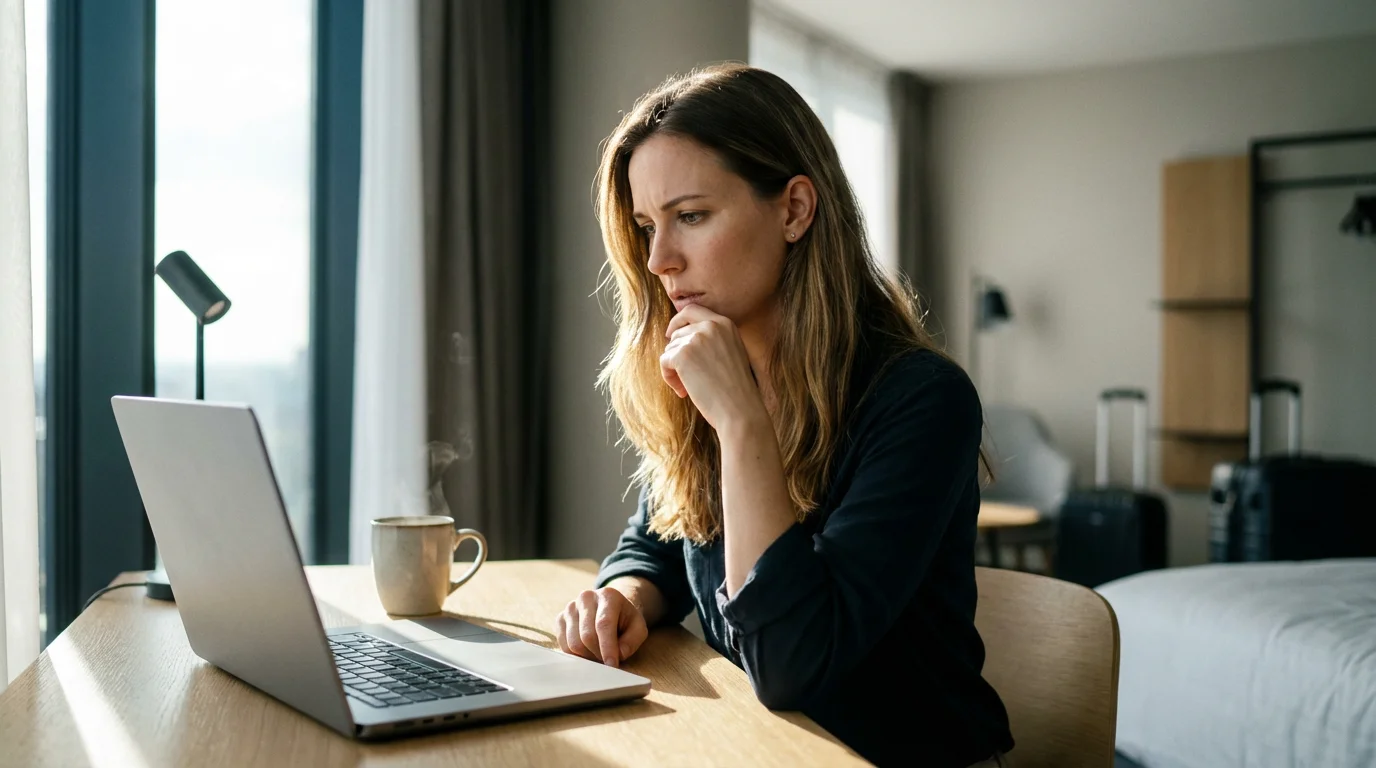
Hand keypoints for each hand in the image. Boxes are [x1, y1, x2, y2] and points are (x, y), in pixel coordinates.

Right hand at [554, 587, 647, 667]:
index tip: (612, 665)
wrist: (610, 607)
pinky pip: (563, 645)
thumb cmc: (625, 620)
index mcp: (608, 596)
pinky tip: (587, 650)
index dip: (607, 647)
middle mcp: (586, 598)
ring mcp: (570, 607)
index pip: (604, 624)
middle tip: (608, 659)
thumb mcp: (638, 628)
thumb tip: (619, 654)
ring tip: (599, 652)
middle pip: (587, 636)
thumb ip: (632, 641)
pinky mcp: (560, 618)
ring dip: (588, 656)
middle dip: (598, 654)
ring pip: (573, 643)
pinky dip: (576, 654)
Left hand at [661, 304, 766, 430]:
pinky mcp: (682, 354)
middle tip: (681, 373)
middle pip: (678, 331)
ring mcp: (696, 338)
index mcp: (725, 323)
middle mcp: (711, 326)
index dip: (678, 321)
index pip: (692, 310)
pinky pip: (664, 361)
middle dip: (676, 351)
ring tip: (688, 387)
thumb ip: (713, 340)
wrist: (740, 410)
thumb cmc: (736, 390)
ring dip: (674, 368)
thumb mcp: (732, 353)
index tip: (670, 334)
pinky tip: (683, 391)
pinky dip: (669, 377)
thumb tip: (680, 337)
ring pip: (670, 348)